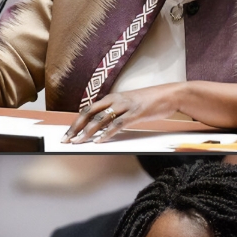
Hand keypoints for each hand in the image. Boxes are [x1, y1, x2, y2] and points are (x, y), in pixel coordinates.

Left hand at [62, 83, 184, 143]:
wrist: (171, 95)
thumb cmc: (149, 101)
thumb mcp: (127, 104)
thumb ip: (114, 112)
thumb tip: (101, 125)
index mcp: (111, 97)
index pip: (87, 110)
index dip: (76, 122)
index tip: (67, 134)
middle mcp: (115, 100)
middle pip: (89, 113)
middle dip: (76, 127)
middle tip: (66, 140)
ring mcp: (125, 106)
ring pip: (101, 119)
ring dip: (88, 132)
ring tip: (78, 142)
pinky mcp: (135, 113)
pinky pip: (117, 124)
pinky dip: (107, 133)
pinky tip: (99, 141)